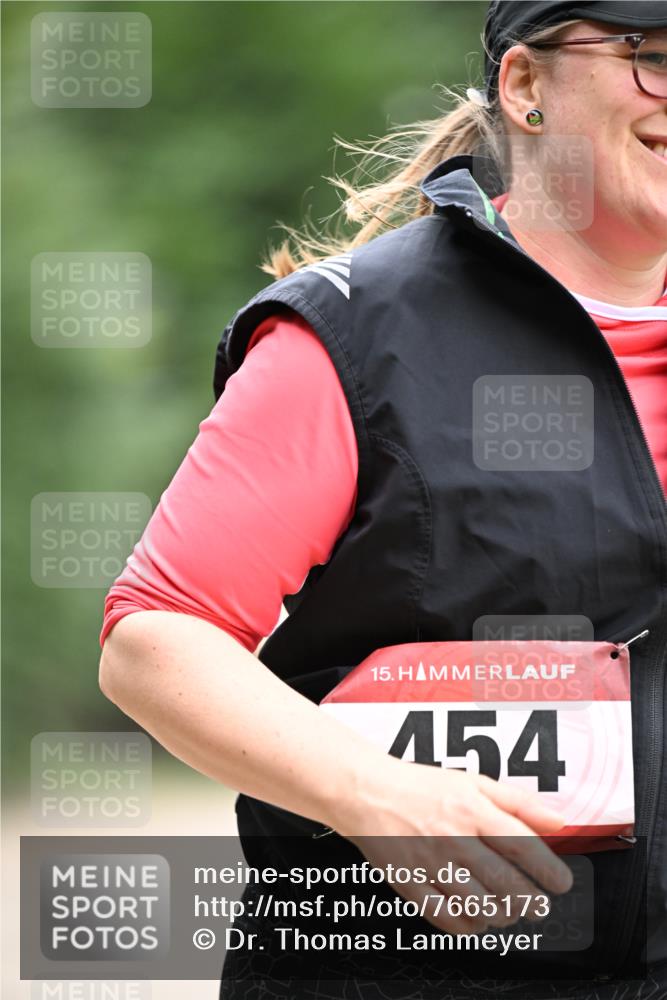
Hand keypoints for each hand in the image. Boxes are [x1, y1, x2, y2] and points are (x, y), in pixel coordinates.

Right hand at [335, 755, 572, 934]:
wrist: (368, 792)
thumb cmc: (422, 787)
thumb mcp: (474, 783)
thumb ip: (519, 803)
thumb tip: (559, 822)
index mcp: (472, 809)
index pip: (523, 846)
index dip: (550, 871)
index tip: (561, 883)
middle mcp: (453, 837)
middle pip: (506, 883)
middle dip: (531, 902)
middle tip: (537, 905)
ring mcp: (430, 863)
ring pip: (480, 906)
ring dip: (503, 915)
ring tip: (508, 910)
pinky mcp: (410, 883)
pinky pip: (447, 917)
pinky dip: (470, 925)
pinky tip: (477, 918)